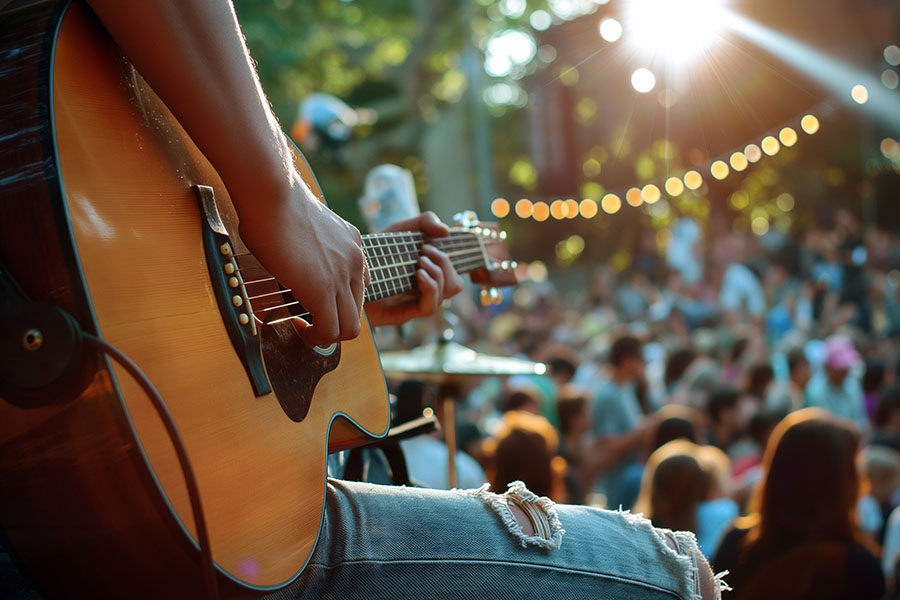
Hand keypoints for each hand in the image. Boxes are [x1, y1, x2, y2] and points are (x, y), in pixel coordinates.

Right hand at [238, 170, 368, 346]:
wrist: (272, 191)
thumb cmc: (274, 200)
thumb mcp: (305, 224)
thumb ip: (309, 243)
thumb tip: (290, 254)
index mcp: (351, 243)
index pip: (359, 284)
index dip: (338, 301)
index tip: (315, 304)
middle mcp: (354, 260)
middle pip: (358, 309)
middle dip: (335, 322)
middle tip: (310, 323)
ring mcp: (342, 276)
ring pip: (350, 326)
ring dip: (327, 336)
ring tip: (306, 331)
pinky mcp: (323, 289)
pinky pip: (330, 329)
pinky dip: (316, 337)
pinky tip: (300, 328)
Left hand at [365, 212, 464, 326]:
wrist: (343, 269)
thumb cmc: (372, 252)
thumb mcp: (399, 230)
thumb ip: (424, 222)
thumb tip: (446, 231)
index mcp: (427, 275)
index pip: (453, 275)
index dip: (450, 261)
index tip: (429, 244)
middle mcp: (423, 291)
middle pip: (454, 285)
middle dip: (445, 265)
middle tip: (424, 252)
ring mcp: (414, 303)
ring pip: (446, 295)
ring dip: (439, 275)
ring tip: (419, 262)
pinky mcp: (402, 314)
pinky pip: (429, 307)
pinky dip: (431, 288)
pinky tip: (418, 275)